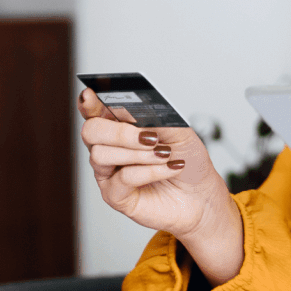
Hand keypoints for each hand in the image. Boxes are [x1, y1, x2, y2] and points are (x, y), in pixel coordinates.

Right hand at [79, 89, 242, 282]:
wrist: (201, 194)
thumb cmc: (187, 159)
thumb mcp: (180, 130)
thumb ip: (157, 117)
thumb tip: (139, 110)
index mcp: (119, 125)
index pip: (93, 110)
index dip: (88, 102)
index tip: (91, 95)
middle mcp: (109, 147)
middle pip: (90, 131)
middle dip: (120, 132)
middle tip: (149, 137)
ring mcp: (109, 172)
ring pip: (101, 154)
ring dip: (138, 153)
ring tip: (164, 154)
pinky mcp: (115, 195)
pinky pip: (122, 178)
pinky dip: (150, 171)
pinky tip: (169, 168)